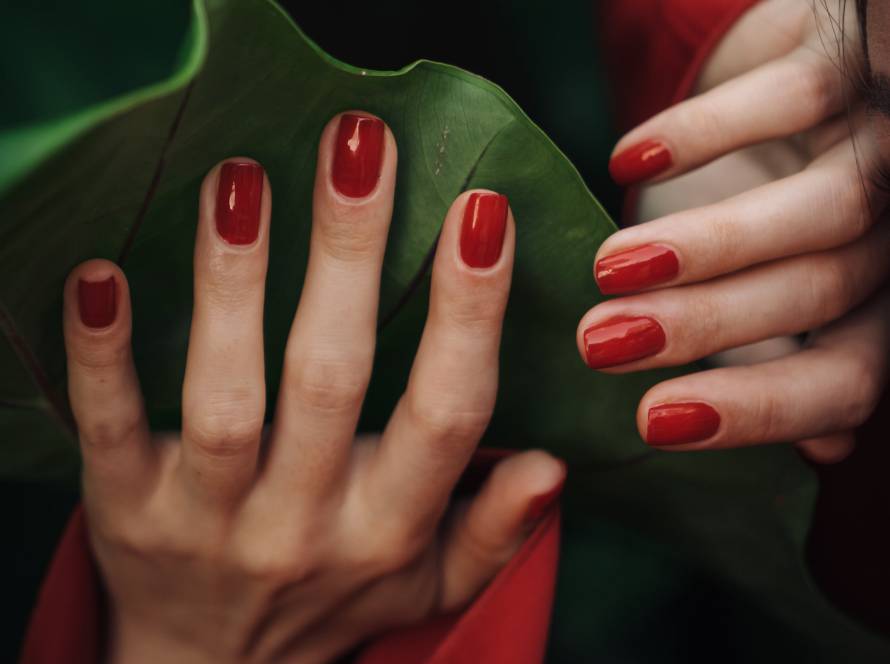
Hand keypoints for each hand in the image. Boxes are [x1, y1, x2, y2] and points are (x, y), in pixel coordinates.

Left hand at [63, 112, 563, 662]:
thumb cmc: (333, 602)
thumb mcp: (428, 585)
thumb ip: (493, 529)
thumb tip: (553, 464)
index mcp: (387, 531)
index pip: (446, 414)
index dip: (469, 315)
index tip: (481, 212)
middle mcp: (302, 525)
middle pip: (332, 380)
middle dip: (349, 258)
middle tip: (359, 147)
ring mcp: (206, 522)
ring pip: (226, 397)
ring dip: (235, 284)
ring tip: (243, 179)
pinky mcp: (122, 513)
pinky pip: (110, 428)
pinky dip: (103, 355)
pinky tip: (102, 275)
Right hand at [579, 0, 889, 461]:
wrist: (803, 77)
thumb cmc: (771, 207)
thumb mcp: (777, 287)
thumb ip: (787, 362)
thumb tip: (825, 453)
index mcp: (874, 301)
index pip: (844, 378)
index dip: (757, 410)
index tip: (653, 421)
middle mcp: (888, 232)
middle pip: (824, 291)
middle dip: (711, 326)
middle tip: (601, 343)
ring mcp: (874, 142)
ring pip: (825, 208)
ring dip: (707, 244)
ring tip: (608, 268)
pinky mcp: (841, 59)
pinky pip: (790, 98)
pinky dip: (703, 132)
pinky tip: (627, 161)